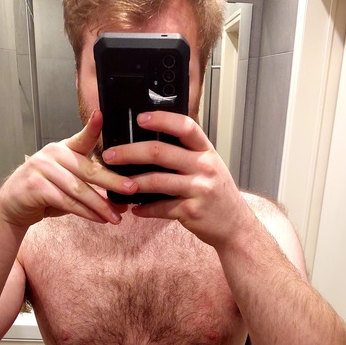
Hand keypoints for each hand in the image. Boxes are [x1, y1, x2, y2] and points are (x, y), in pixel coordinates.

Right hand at [0, 110, 136, 228]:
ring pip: (79, 189)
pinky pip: (67, 202)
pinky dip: (86, 213)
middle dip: (112, 181)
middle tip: (131, 189)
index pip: (82, 137)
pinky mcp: (36, 187)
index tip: (101, 115)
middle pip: (88, 169)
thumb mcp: (69, 186)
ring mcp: (43, 169)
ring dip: (100, 205)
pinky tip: (99, 219)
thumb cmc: (44, 193)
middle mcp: (53, 154)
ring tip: (116, 217)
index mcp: (63, 149)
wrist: (13, 206)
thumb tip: (121, 202)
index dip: (92, 127)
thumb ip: (92, 189)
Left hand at [102, 111, 252, 246]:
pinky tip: (136, 208)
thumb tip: (153, 145)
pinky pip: (161, 208)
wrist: (235, 226)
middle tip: (110, 154)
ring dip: (132, 182)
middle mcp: (204, 167)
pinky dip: (145, 209)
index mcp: (207, 152)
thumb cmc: (218, 195)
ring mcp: (199, 190)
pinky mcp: (191, 211)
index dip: (162, 119)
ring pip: (156, 181)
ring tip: (116, 183)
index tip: (140, 118)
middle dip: (130, 152)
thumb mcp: (210, 168)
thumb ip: (188, 155)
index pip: (185, 126)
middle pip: (160, 152)